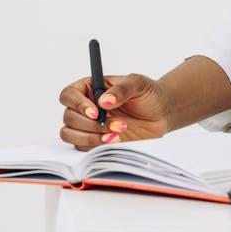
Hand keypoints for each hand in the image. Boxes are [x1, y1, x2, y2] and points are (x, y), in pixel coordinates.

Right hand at [58, 73, 174, 150]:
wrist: (161, 114)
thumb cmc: (149, 94)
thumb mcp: (139, 84)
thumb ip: (122, 89)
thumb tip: (104, 101)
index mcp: (90, 88)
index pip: (69, 95)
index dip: (77, 104)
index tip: (95, 112)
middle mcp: (85, 107)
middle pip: (68, 117)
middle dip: (91, 124)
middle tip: (116, 124)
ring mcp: (89, 125)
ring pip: (70, 134)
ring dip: (91, 137)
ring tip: (116, 134)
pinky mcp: (94, 141)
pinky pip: (82, 147)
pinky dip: (95, 147)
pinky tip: (116, 141)